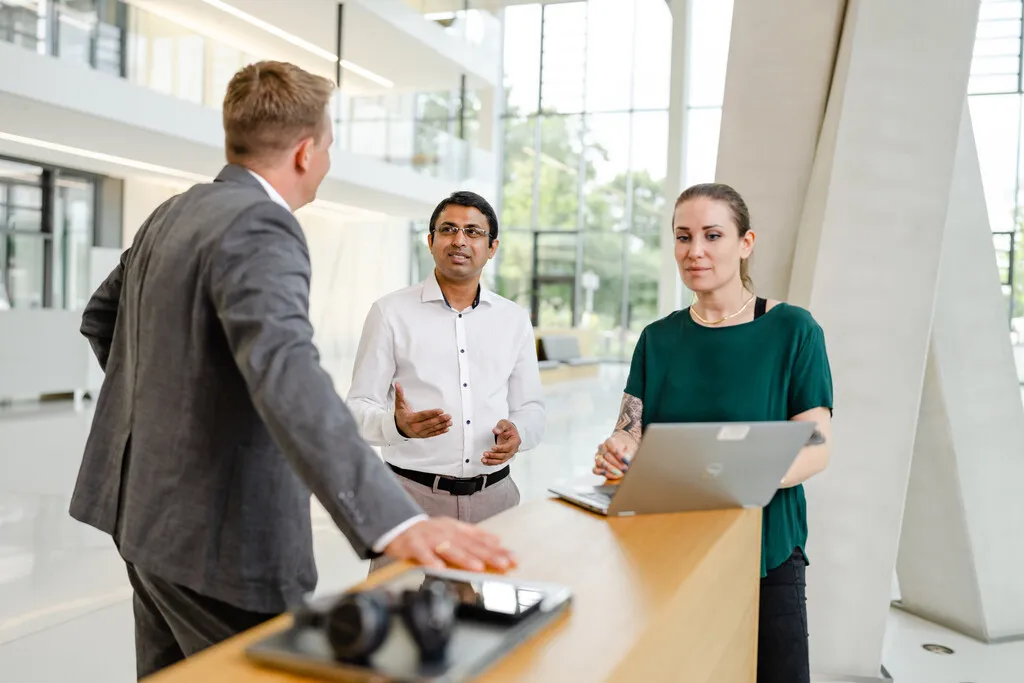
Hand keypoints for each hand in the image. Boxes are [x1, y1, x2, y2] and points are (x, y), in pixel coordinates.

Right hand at [383, 517, 516, 572]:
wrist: (398, 527)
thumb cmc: (428, 532)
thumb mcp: (453, 529)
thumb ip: (474, 534)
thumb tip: (497, 540)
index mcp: (456, 529)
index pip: (481, 540)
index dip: (497, 550)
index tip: (513, 558)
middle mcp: (446, 532)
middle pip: (470, 545)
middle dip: (488, 555)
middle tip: (504, 563)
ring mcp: (430, 538)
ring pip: (449, 548)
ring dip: (463, 558)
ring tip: (477, 567)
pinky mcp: (413, 545)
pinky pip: (422, 554)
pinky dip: (430, 561)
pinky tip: (439, 569)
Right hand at [394, 382, 450, 438]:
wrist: (399, 428)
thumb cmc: (401, 416)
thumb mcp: (399, 405)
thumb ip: (399, 394)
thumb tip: (397, 385)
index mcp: (410, 419)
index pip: (423, 415)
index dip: (432, 413)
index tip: (440, 410)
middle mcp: (415, 427)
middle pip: (429, 423)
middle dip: (440, 420)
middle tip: (447, 416)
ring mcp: (420, 433)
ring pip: (432, 429)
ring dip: (442, 425)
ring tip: (449, 422)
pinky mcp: (423, 435)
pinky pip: (433, 434)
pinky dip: (440, 431)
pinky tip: (446, 429)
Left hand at [482, 419, 520, 465]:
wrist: (508, 431)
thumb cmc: (508, 428)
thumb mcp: (504, 423)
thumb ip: (500, 427)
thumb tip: (495, 431)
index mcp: (515, 441)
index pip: (508, 447)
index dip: (500, 448)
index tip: (493, 448)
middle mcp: (513, 449)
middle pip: (504, 455)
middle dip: (494, 455)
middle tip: (486, 453)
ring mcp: (509, 453)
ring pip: (501, 460)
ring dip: (492, 461)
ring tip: (484, 459)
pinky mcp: (504, 456)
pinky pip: (498, 461)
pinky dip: (491, 463)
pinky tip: (485, 462)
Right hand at [593, 431, 637, 479]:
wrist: (623, 450)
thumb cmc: (627, 450)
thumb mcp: (630, 450)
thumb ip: (628, 455)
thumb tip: (626, 462)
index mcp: (610, 441)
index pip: (612, 446)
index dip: (619, 454)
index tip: (626, 461)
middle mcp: (602, 448)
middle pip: (607, 456)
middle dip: (617, 464)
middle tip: (625, 469)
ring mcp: (598, 456)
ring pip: (600, 462)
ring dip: (610, 469)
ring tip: (620, 474)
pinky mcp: (597, 466)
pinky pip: (596, 470)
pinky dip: (604, 473)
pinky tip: (613, 475)